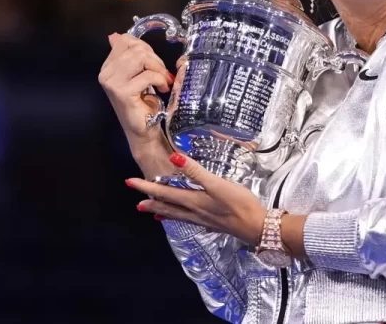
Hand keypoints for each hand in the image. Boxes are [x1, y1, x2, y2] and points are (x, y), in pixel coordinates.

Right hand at [98, 33, 174, 148]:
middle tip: (162, 74)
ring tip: (163, 81)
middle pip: (136, 48)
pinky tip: (162, 89)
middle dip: (155, 59)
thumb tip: (117, 36)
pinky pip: (148, 75)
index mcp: (108, 66)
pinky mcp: (122, 92)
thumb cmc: (143, 103)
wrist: (143, 130)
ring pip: (141, 58)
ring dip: (158, 68)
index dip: (145, 48)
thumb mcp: (138, 74)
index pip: (125, 40)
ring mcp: (112, 83)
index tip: (154, 63)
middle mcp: (106, 73)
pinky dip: (161, 80)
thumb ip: (132, 56)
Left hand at [127, 153, 267, 245]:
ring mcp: (203, 219)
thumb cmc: (239, 203)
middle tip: (137, 202)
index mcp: (193, 200)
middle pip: (167, 206)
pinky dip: (180, 218)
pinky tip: (184, 218)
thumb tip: (174, 158)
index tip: (130, 182)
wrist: (256, 226)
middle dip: (151, 201)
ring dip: (163, 211)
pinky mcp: (212, 223)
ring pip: (177, 215)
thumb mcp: (217, 184)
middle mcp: (194, 212)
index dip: (146, 186)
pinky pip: (189, 220)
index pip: (164, 192)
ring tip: (152, 213)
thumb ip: (196, 171)